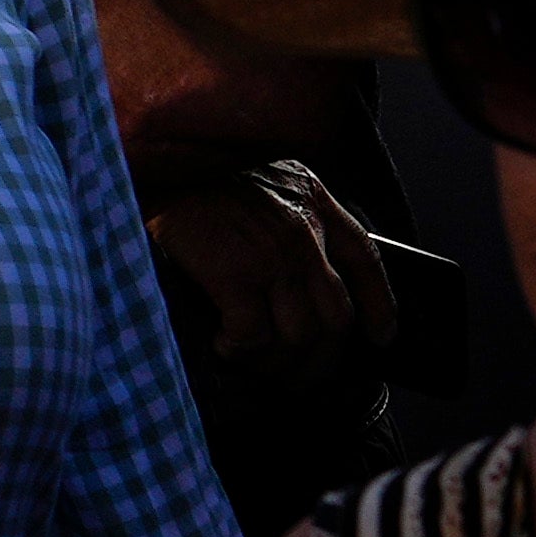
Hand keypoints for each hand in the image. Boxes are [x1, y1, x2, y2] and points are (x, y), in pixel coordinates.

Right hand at [148, 159, 388, 367]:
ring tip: (254, 364)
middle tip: (299, 379)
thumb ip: (285, 209)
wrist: (154, 157)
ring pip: (299, 337)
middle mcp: (302, 230)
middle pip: (336, 317)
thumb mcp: (260, 172)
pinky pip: (253, 337)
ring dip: (277, 364)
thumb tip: (293, 269)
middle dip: (321, 360)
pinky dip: (240, 352)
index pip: (365, 261)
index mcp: (311, 200)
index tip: (381, 335)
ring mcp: (272, 255)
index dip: (379, 306)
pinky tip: (224, 344)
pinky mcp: (235, 274)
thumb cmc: (194, 167)